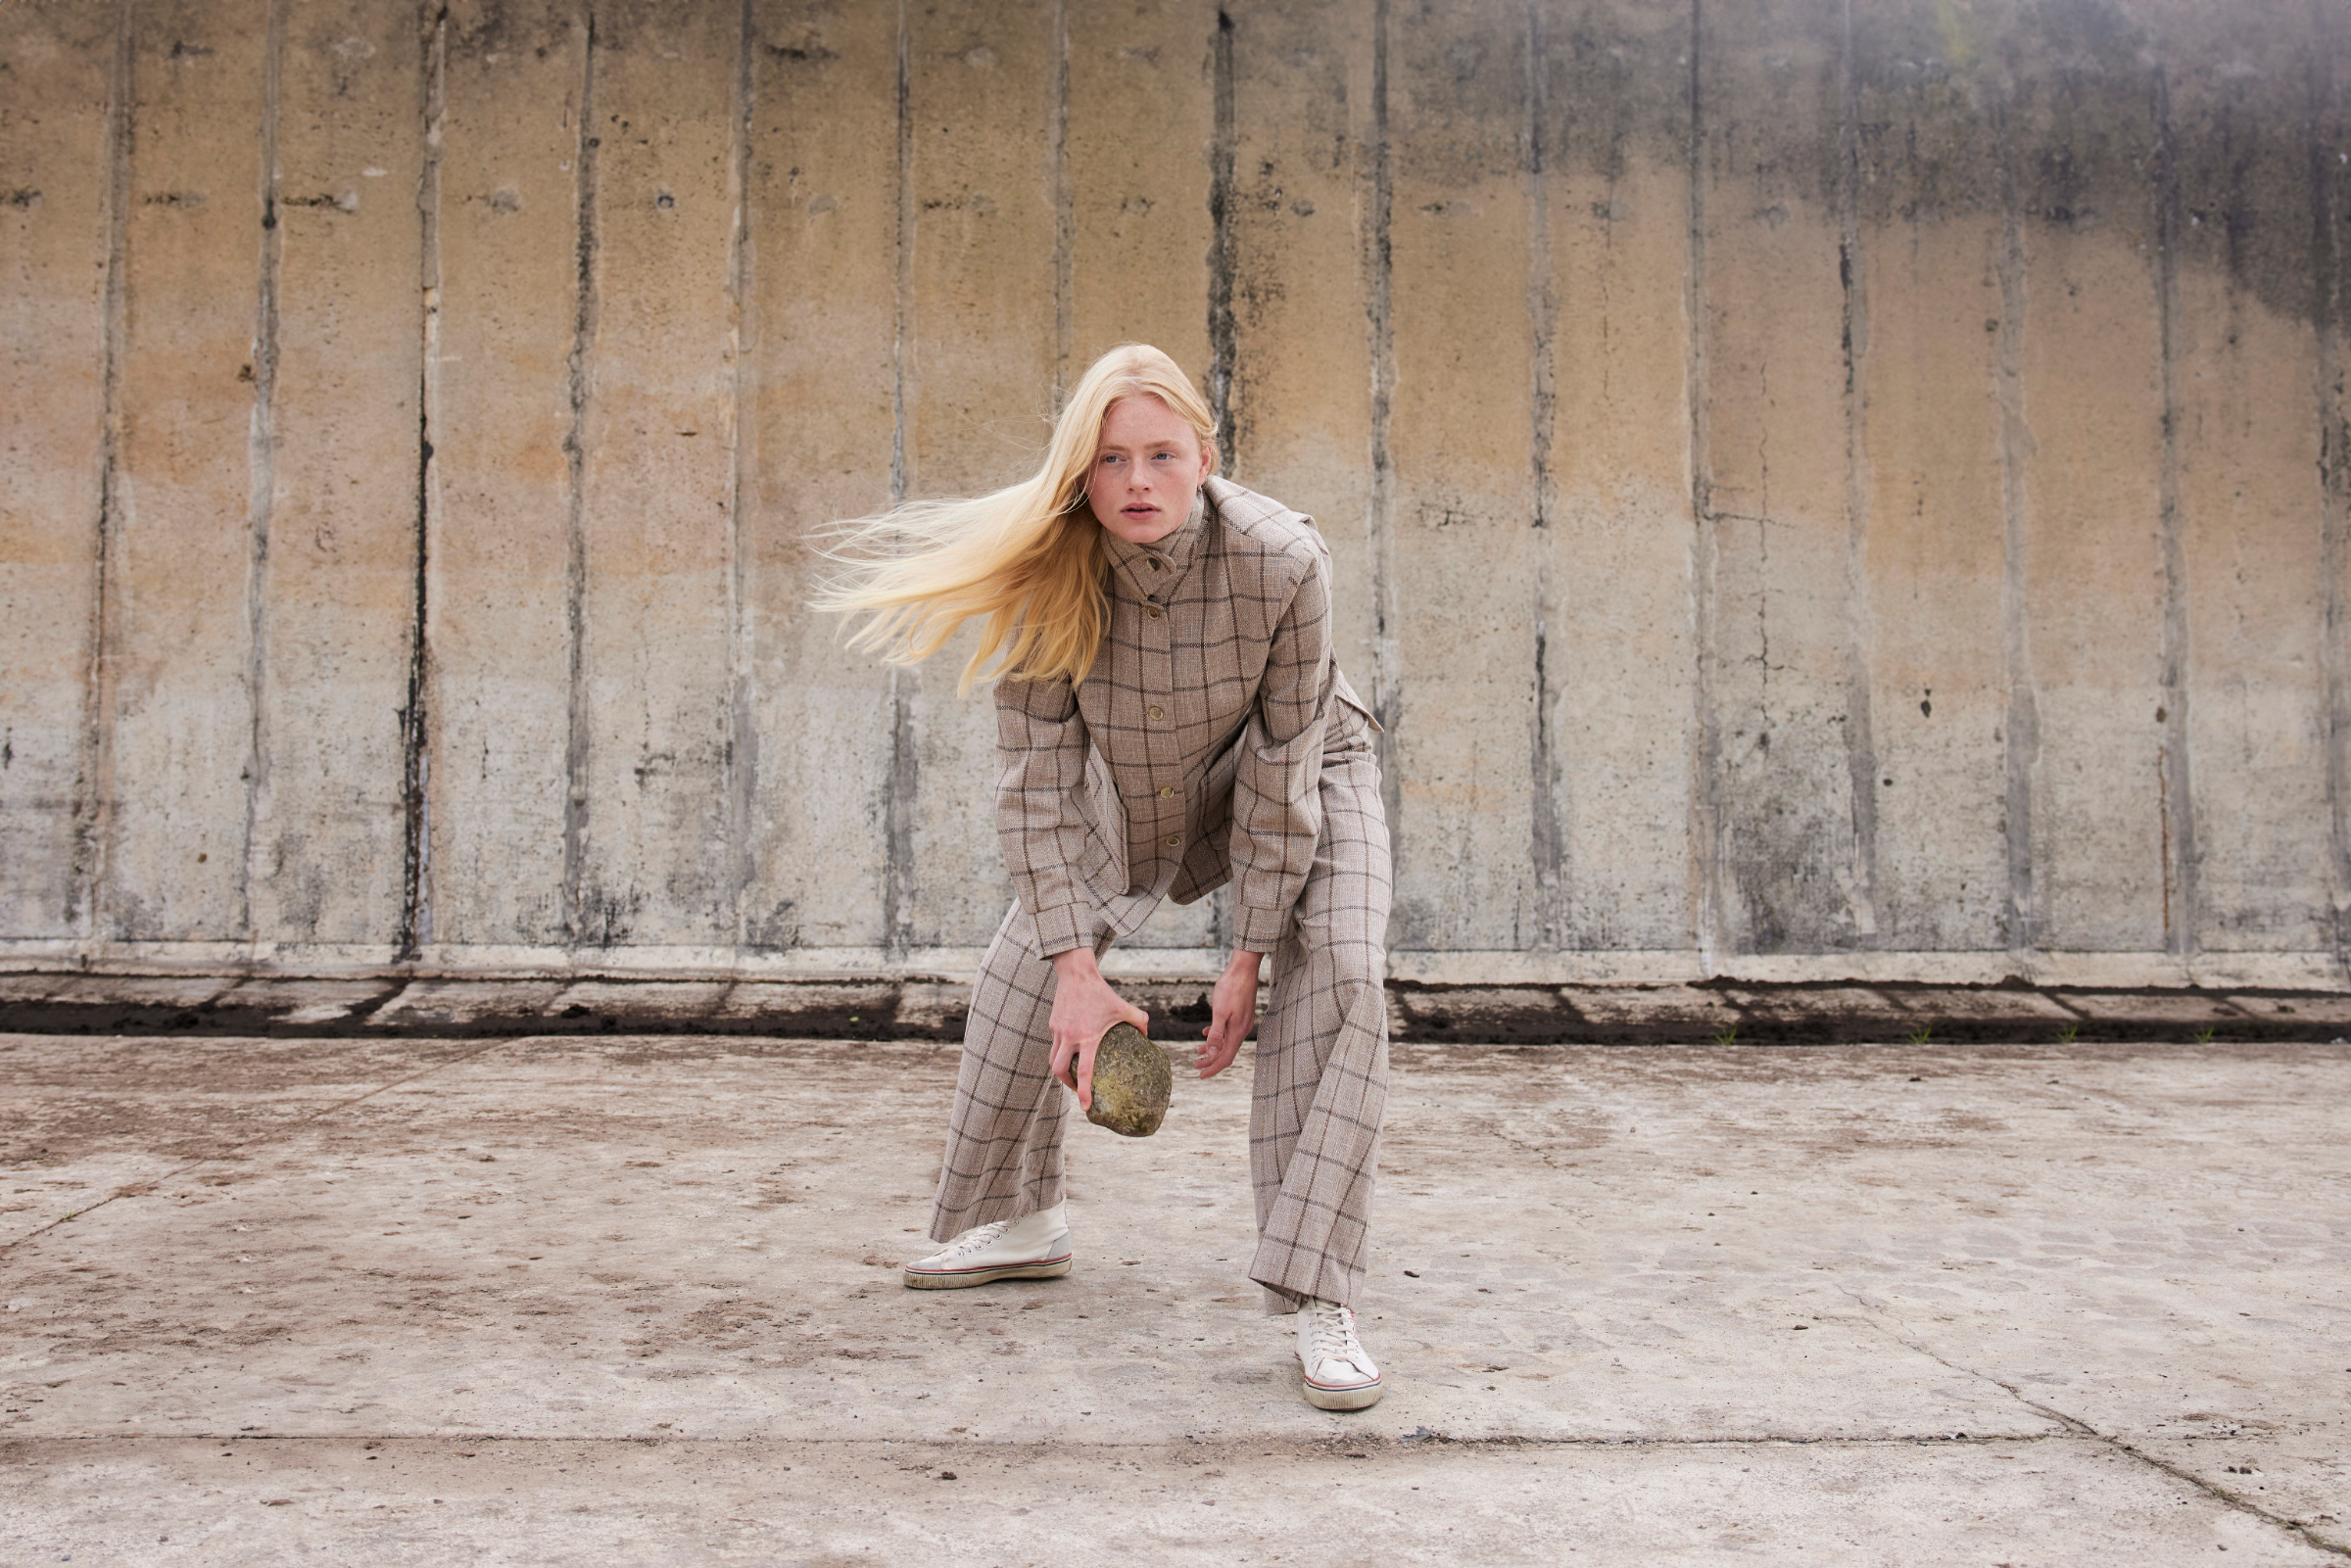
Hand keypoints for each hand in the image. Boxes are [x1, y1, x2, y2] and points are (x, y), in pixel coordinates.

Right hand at [1048, 947, 1148, 1109]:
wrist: (1076, 974)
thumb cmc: (1102, 992)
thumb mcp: (1124, 1007)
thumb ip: (1140, 1022)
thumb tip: (1148, 1037)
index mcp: (1088, 1037)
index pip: (1084, 1071)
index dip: (1083, 1092)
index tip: (1086, 1107)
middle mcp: (1070, 1037)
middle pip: (1059, 1071)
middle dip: (1067, 1085)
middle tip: (1078, 1089)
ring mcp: (1058, 1032)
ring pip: (1052, 1060)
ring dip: (1061, 1071)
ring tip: (1072, 1074)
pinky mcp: (1052, 1025)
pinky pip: (1054, 1044)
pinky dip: (1061, 1052)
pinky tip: (1071, 1050)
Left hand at [1196, 950, 1261, 1078]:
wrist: (1243, 969)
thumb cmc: (1231, 988)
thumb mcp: (1220, 1011)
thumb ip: (1217, 1033)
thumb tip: (1212, 1053)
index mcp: (1237, 1032)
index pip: (1225, 1058)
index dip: (1212, 1068)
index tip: (1200, 1075)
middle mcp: (1242, 1030)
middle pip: (1226, 1052)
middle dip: (1211, 1060)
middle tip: (1196, 1065)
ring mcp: (1242, 1022)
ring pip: (1227, 1042)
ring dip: (1213, 1048)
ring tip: (1198, 1051)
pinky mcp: (1240, 1014)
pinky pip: (1228, 1031)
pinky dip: (1217, 1036)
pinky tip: (1206, 1033)